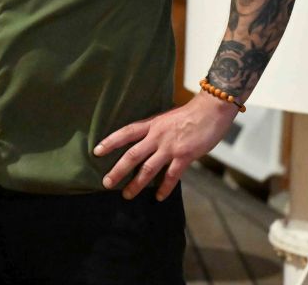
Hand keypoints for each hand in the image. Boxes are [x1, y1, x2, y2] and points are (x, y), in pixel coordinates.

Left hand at [94, 91, 239, 199]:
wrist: (211, 110)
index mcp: (151, 124)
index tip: (96, 151)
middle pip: (132, 154)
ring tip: (126, 194)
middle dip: (118, 170)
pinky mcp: (185, 156)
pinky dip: (165, 188)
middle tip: (106, 183)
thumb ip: (154, 130)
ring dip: (136, 183)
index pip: (125, 133)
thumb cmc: (189, 114)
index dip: (110, 142)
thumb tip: (144, 142)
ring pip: (148, 168)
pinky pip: (172, 176)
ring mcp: (170, 147)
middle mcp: (157, 136)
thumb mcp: (165, 118)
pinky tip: (158, 197)